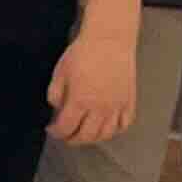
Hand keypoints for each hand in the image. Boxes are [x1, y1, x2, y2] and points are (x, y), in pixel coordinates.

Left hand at [48, 19, 137, 144]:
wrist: (109, 41)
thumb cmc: (82, 53)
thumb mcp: (59, 72)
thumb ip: (55, 93)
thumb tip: (57, 108)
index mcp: (79, 101)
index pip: (66, 127)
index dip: (57, 132)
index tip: (52, 130)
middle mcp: (100, 108)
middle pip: (86, 136)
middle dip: (73, 139)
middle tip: (66, 137)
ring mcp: (117, 107)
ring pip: (106, 134)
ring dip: (93, 139)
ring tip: (84, 135)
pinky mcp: (130, 102)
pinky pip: (124, 124)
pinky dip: (115, 131)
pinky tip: (107, 129)